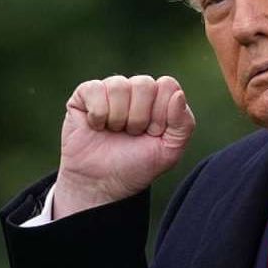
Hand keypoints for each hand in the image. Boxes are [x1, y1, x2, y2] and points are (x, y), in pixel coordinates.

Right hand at [54, 75, 194, 217]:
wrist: (100, 184)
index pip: (167, 85)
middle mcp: (134, 90)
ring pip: (119, 86)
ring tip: (114, 132)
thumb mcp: (169, 152)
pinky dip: (98, 115)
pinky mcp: (84, 95)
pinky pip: (94, 89)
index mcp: (158, 98)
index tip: (152, 133)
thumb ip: (183, 124)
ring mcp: (109, 90)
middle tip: (132, 134)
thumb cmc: (135, 166)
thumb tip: (178, 95)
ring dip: (118, 118)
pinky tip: (97, 126)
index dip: (161, 114)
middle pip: (144, 83)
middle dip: (139, 118)